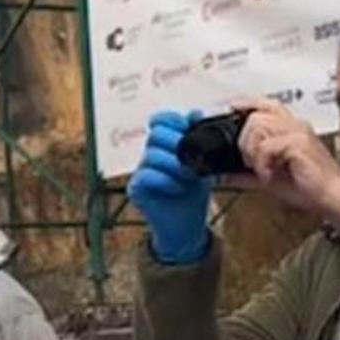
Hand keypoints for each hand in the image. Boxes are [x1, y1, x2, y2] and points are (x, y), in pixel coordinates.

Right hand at [127, 110, 213, 263]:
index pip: (160, 121)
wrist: (188, 226)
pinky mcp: (135, 189)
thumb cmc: (194, 194)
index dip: (171, 119)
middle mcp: (150, 155)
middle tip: (192, 161)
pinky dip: (164, 180)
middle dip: (176, 144)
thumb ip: (198, 139)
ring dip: (174, 165)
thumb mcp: (203, 163)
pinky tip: (177, 188)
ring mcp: (141, 172)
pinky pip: (145, 175)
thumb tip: (197, 113)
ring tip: (188, 178)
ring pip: (151, 155)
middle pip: (155, 135)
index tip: (186, 125)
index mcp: (165, 145)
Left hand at [227, 99, 339, 247]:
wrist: (331, 198)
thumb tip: (226, 175)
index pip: (267, 104)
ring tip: (261, 169)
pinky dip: (262, 164)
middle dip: (245, 141)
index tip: (232, 107)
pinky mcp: (299, 143)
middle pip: (256, 116)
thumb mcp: (270, 180)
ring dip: (253, 152)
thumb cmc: (309, 188)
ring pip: (259, 127)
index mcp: (292, 128)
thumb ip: (247, 174)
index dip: (248, 103)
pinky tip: (269, 176)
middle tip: (251, 163)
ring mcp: (298, 132)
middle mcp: (296, 125)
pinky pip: (267, 146)